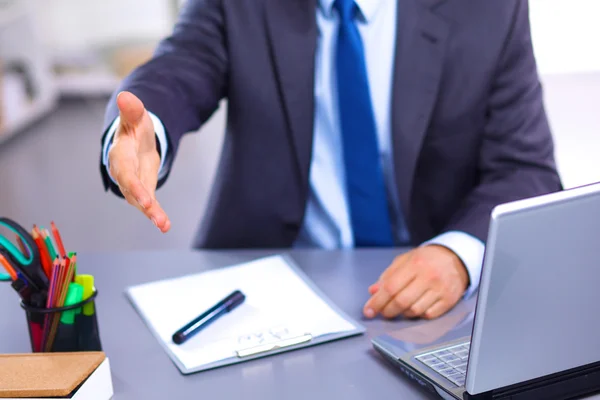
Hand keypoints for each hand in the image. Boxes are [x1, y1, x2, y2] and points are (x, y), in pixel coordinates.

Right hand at [108, 91, 170, 231]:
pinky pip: (150, 206)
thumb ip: (133, 110)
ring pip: (140, 201)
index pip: (125, 171)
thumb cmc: (135, 129)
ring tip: (163, 224)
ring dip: (152, 213)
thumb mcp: (137, 119)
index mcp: (120, 155)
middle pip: (130, 189)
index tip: (142, 196)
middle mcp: (124, 174)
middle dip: (141, 199)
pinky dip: (157, 216)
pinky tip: (165, 227)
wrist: (134, 144)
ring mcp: (133, 185)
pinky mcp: (144, 193)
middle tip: (151, 209)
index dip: (132, 183)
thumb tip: (126, 96)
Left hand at [363, 245, 468, 319]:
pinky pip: (428, 315)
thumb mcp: (405, 260)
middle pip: (401, 301)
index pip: (391, 287)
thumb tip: (373, 291)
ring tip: (400, 307)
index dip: (377, 301)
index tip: (368, 310)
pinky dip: (418, 315)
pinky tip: (415, 307)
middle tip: (383, 312)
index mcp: (415, 264)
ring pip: (414, 311)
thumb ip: (388, 275)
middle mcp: (429, 277)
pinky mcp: (449, 301)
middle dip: (387, 310)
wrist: (455, 259)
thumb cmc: (426, 259)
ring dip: (403, 313)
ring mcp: (440, 290)